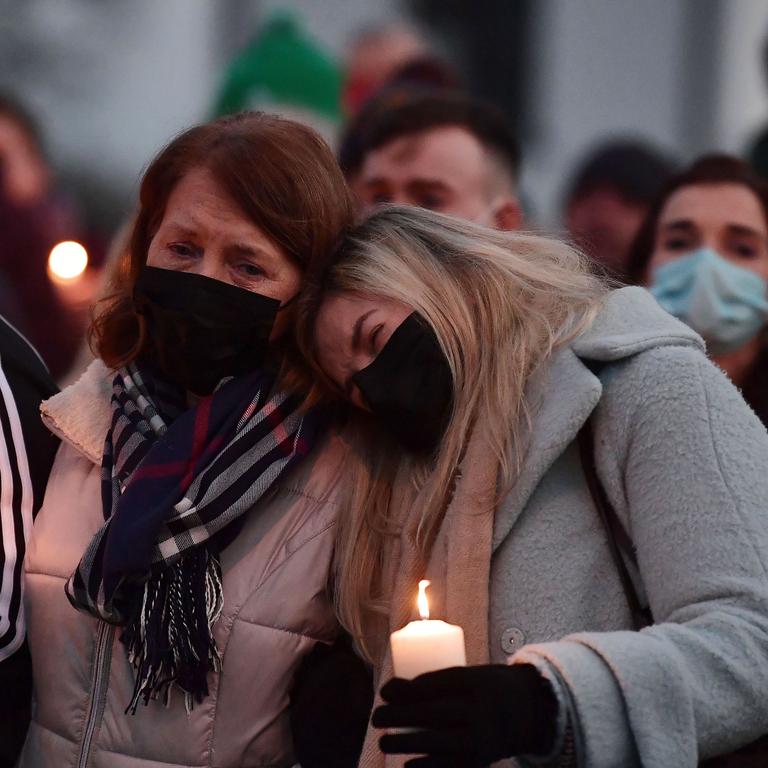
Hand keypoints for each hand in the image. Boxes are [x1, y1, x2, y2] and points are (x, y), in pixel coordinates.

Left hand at [372, 664, 557, 766]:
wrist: (530, 713)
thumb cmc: (486, 689)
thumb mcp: (470, 675)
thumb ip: (437, 682)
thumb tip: (391, 691)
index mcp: (480, 682)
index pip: (442, 682)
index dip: (411, 687)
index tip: (386, 690)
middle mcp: (483, 710)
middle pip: (436, 713)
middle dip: (401, 716)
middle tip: (376, 716)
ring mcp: (483, 738)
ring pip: (439, 743)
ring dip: (406, 744)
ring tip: (383, 741)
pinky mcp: (482, 761)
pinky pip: (451, 767)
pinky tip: (407, 766)